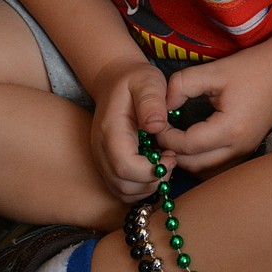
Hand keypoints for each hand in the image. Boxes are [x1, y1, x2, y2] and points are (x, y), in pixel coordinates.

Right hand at [89, 58, 175, 204]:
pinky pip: (122, 188)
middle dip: (152, 181)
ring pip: (122, 191)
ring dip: (147, 186)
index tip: (171, 156)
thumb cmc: (135, 80)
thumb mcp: (148, 81)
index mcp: (109, 130)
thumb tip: (156, 126)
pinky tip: (155, 166)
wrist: (116, 80)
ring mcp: (101, 159)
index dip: (150, 170)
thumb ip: (151, 101)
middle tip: (171, 161)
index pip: (124, 166)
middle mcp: (100, 149)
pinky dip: (141, 186)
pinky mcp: (107, 164)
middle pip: (122, 184)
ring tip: (164, 163)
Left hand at [157, 49, 271, 174]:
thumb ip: (182, 85)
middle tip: (160, 134)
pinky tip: (193, 143)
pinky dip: (201, 160)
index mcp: (230, 129)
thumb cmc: (250, 67)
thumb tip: (162, 106)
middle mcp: (239, 148)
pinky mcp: (248, 149)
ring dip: (187, 160)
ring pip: (206, 171)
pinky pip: (218, 165)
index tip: (155, 123)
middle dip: (173, 152)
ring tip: (174, 139)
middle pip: (195, 165)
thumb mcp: (213, 70)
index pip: (187, 145)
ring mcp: (246, 151)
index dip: (166, 136)